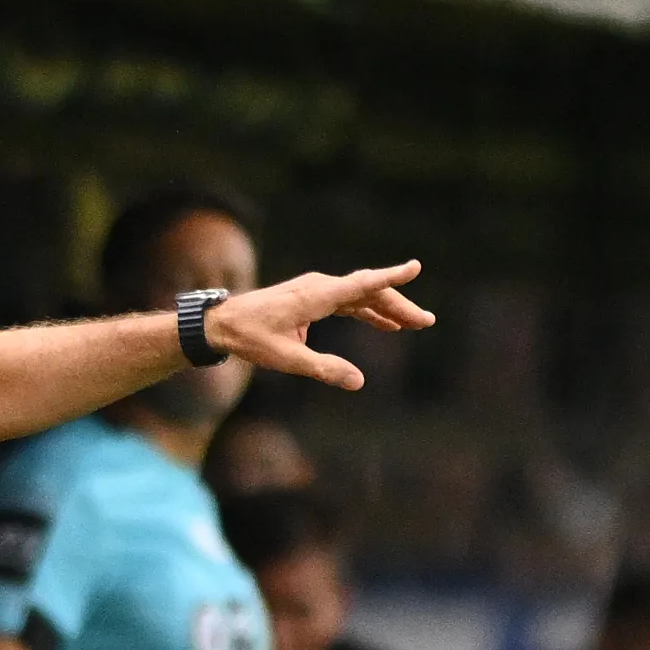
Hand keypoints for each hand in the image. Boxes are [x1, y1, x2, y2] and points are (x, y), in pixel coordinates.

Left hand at [205, 262, 433, 389]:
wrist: (223, 324)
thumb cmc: (251, 339)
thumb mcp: (288, 360)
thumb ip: (324, 369)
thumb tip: (358, 382)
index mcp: (317, 296)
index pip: (362, 284)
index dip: (391, 277)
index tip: (416, 267)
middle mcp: (320, 287)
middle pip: (369, 290)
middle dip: (399, 304)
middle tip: (426, 322)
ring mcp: (317, 291)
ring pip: (361, 295)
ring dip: (387, 308)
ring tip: (412, 324)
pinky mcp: (312, 298)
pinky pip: (348, 301)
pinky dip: (368, 310)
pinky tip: (384, 324)